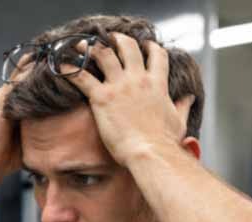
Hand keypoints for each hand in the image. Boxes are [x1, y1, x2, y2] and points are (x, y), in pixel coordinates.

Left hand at [66, 33, 194, 165]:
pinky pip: (82, 77)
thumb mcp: (178, 121)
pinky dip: (71, 69)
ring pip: (104, 55)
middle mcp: (138, 79)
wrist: (150, 152)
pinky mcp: (102, 98)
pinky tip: (62, 66)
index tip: (145, 45)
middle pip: (128, 48)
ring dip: (91, 48)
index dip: (150, 47)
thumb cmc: (164, 142)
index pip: (156, 56)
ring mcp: (120, 87)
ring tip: (82, 46)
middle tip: (109, 39)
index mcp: (157, 84)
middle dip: (118, 40)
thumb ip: (183, 106)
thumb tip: (189, 98)